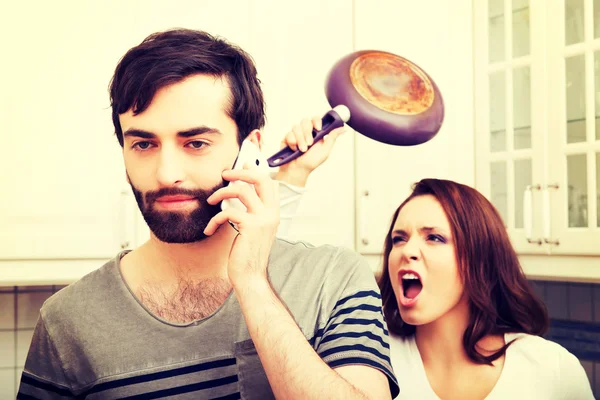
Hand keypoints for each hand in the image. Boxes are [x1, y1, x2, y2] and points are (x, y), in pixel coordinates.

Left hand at [204, 163, 279, 286]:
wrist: (250, 277)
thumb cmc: (247, 255)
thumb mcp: (252, 230)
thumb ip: (250, 213)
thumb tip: (241, 196)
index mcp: (273, 213)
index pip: (269, 183)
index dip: (255, 171)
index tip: (242, 164)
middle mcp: (271, 213)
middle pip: (261, 179)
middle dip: (241, 172)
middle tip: (225, 173)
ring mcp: (263, 219)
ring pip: (242, 191)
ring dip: (221, 193)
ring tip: (210, 201)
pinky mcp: (251, 226)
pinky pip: (228, 212)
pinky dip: (214, 219)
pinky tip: (209, 229)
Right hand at [275, 116, 344, 186]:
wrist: (297, 170)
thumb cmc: (311, 162)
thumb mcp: (325, 151)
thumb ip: (332, 138)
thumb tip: (343, 128)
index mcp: (315, 133)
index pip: (315, 119)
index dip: (316, 121)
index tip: (318, 129)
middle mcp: (305, 132)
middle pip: (305, 121)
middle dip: (307, 133)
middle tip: (309, 144)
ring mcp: (295, 134)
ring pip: (296, 127)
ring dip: (300, 140)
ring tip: (302, 150)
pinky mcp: (286, 138)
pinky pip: (289, 134)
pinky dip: (292, 143)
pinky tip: (294, 149)